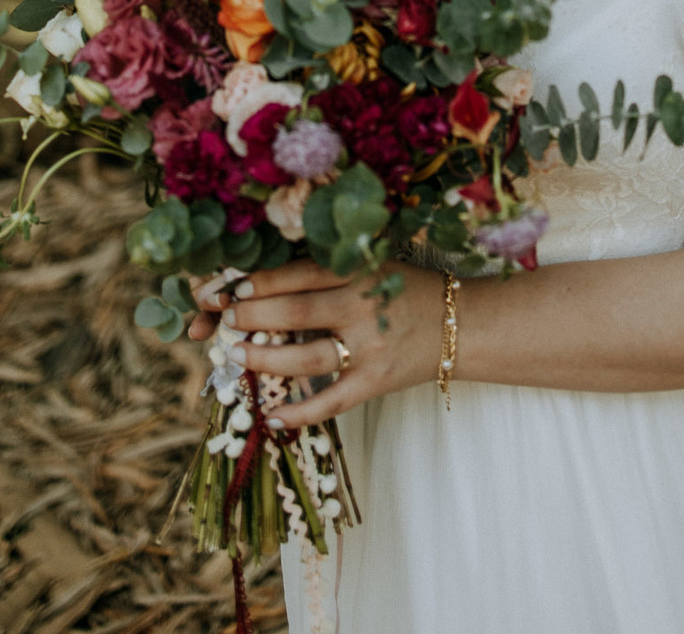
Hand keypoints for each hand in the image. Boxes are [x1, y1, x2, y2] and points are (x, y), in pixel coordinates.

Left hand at [190, 258, 442, 428]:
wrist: (460, 325)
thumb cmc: (406, 290)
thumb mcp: (373, 266)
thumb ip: (328, 273)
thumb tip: (264, 282)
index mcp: (360, 272)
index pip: (300, 275)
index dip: (260, 281)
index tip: (229, 287)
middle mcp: (363, 307)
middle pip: (296, 312)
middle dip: (252, 316)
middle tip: (223, 319)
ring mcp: (370, 348)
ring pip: (307, 357)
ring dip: (265, 358)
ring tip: (235, 355)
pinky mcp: (375, 383)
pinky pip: (332, 402)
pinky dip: (299, 413)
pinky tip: (269, 417)